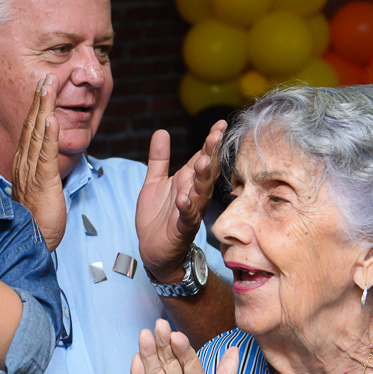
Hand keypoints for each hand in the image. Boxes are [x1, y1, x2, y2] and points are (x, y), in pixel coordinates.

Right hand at [12, 75, 64, 249]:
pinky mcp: (42, 182)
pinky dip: (49, 136)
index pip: (31, 129)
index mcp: (23, 163)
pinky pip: (45, 155)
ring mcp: (31, 171)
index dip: (36, 107)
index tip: (42, 87)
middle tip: (46, 77)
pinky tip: (51, 119)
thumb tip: (43, 156)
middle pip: (32, 125)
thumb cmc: (35, 219)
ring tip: (48, 86)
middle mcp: (24, 163)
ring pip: (38, 134)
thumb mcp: (36, 189)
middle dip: (39, 99)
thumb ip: (37, 170)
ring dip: (43, 108)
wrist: (32, 241)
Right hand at [131, 318, 240, 373]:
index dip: (182, 348)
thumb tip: (233, 350)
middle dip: (162, 344)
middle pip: (168, 362)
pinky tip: (136, 361)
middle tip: (158, 326)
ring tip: (145, 337)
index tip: (177, 335)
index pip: (189, 361)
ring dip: (149, 355)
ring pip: (154, 373)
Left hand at [137, 122, 225, 281]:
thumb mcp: (154, 182)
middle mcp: (193, 194)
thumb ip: (159, 158)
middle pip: (206, 172)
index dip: (210, 142)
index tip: (219, 124)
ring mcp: (190, 211)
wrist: (153, 249)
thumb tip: (161, 131)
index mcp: (187, 181)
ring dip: (203, 178)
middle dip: (211, 153)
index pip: (202, 157)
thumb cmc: (158, 215)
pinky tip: (184, 198)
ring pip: (201, 193)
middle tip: (215, 136)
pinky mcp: (182, 228)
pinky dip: (187, 208)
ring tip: (203, 162)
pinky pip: (187, 217)